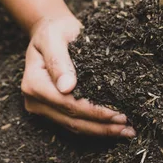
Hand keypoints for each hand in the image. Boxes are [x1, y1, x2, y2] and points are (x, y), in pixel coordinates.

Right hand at [21, 14, 135, 136]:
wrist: (50, 31)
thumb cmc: (54, 30)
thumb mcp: (54, 37)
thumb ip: (58, 60)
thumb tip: (67, 87)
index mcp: (33, 83)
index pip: (67, 103)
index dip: (93, 111)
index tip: (117, 113)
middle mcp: (34, 100)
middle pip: (72, 119)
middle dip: (102, 125)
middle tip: (129, 128)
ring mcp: (43, 107)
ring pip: (74, 126)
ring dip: (101, 130)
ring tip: (127, 131)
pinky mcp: (53, 110)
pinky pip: (75, 122)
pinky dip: (95, 126)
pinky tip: (114, 127)